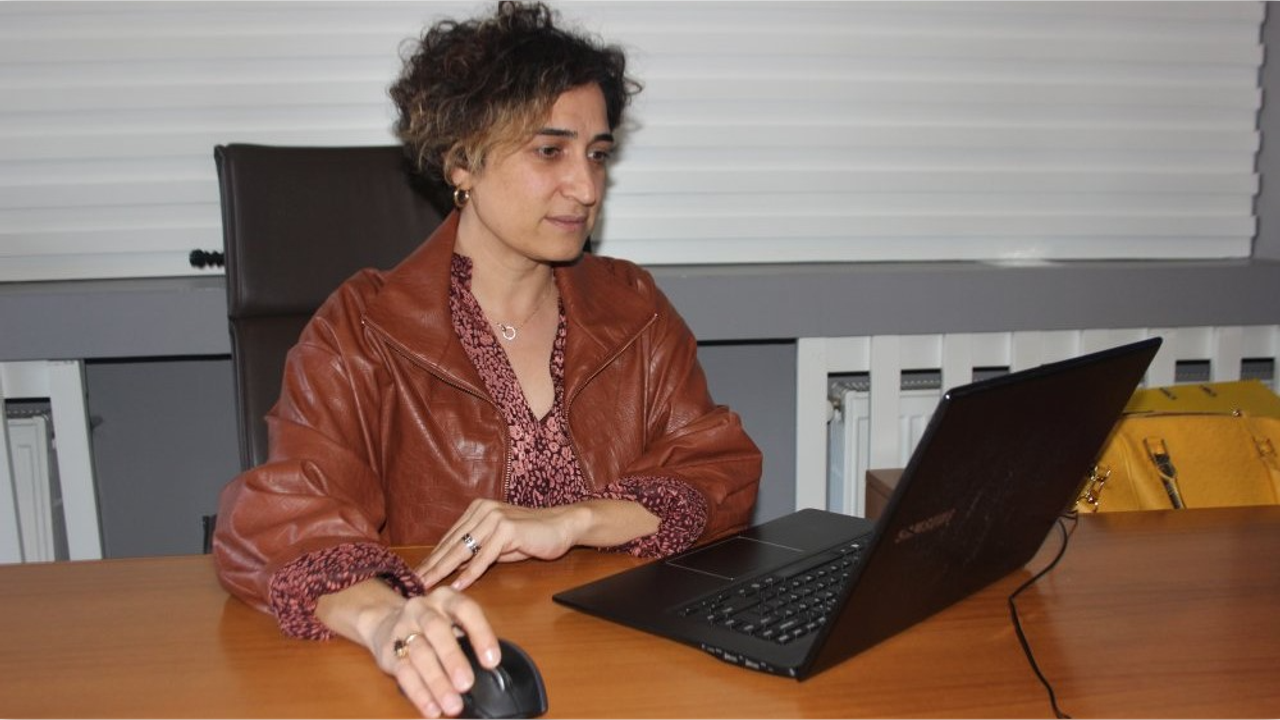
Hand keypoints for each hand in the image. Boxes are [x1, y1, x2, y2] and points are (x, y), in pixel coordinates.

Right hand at [367, 587, 499, 718]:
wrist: (385, 620)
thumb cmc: (433, 625)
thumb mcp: (452, 620)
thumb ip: (469, 638)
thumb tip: (490, 671)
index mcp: (446, 598)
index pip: (465, 609)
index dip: (480, 634)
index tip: (492, 661)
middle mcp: (422, 609)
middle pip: (436, 629)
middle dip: (452, 658)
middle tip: (466, 684)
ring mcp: (402, 629)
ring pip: (420, 654)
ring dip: (437, 682)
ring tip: (452, 705)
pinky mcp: (388, 652)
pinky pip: (404, 673)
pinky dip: (419, 693)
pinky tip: (432, 708)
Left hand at [417, 498, 581, 590]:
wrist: (562, 525)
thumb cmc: (532, 536)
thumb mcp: (499, 543)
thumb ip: (478, 551)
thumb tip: (454, 569)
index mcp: (477, 510)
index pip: (449, 539)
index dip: (433, 558)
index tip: (417, 575)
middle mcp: (482, 510)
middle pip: (451, 544)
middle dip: (431, 566)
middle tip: (413, 584)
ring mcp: (494, 518)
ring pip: (463, 550)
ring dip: (444, 571)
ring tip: (428, 585)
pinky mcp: (507, 529)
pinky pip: (484, 556)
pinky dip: (470, 573)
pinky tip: (458, 585)